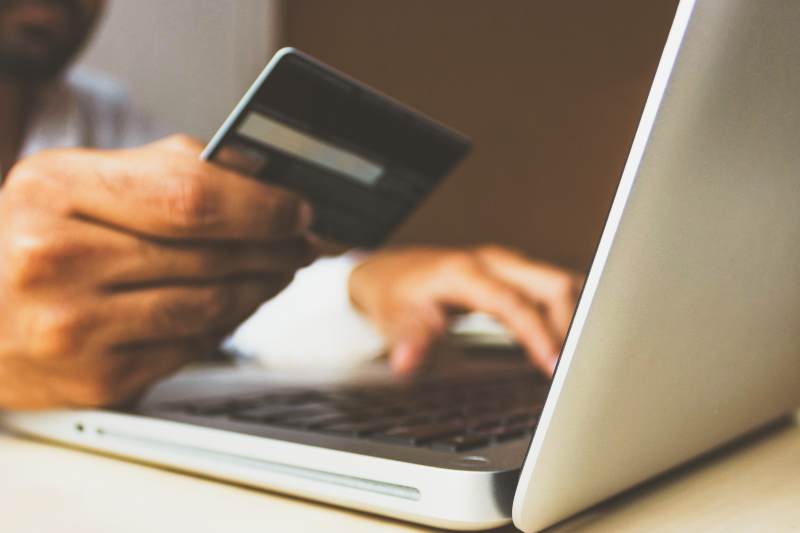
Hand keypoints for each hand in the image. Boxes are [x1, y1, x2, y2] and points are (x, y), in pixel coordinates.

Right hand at [0, 135, 316, 408]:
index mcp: (55, 193)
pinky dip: (225, 323)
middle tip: (302, 240)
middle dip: (275, 247)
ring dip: (261, 286)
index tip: (298, 208)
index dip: (261, 206)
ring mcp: (78, 330)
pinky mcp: (99, 380)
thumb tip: (257, 174)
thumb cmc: (26, 241)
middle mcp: (59, 262)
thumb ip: (164, 169)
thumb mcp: (73, 181)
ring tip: (278, 269)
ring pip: (211, 306)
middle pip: (210, 255)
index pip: (190, 198)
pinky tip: (234, 302)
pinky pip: (192, 347)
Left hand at [349, 246, 581, 375]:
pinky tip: (572, 342)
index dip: (538, 334)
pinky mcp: (515, 274)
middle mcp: (493, 262)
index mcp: (465, 272)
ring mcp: (507, 265)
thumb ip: (407, 339)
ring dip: (576, 318)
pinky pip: (553, 290)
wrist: (390, 272)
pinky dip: (569, 313)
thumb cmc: (394, 295)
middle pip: (551, 284)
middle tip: (579, 369)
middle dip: (572, 325)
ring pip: (559, 283)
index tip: (554, 366)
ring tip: (583, 360)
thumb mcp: (392, 318)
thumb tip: (406, 362)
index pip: (513, 302)